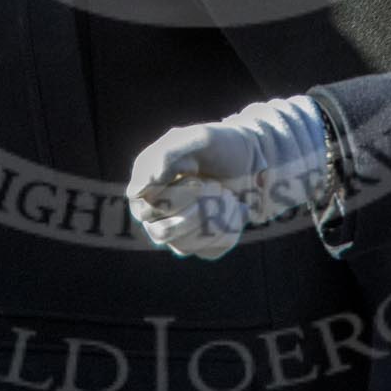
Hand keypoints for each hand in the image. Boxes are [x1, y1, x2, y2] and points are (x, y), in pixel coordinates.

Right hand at [125, 97, 327, 260]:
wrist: (255, 161)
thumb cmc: (223, 146)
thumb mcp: (199, 140)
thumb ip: (165, 158)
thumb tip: (135, 193)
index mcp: (146, 182)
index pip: (146, 208)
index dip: (176, 198)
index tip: (200, 180)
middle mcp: (154, 209)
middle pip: (162, 232)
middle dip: (199, 208)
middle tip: (217, 186)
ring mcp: (175, 229)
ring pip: (184, 246)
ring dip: (215, 218)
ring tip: (227, 196)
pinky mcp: (198, 243)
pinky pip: (208, 251)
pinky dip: (228, 229)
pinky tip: (235, 209)